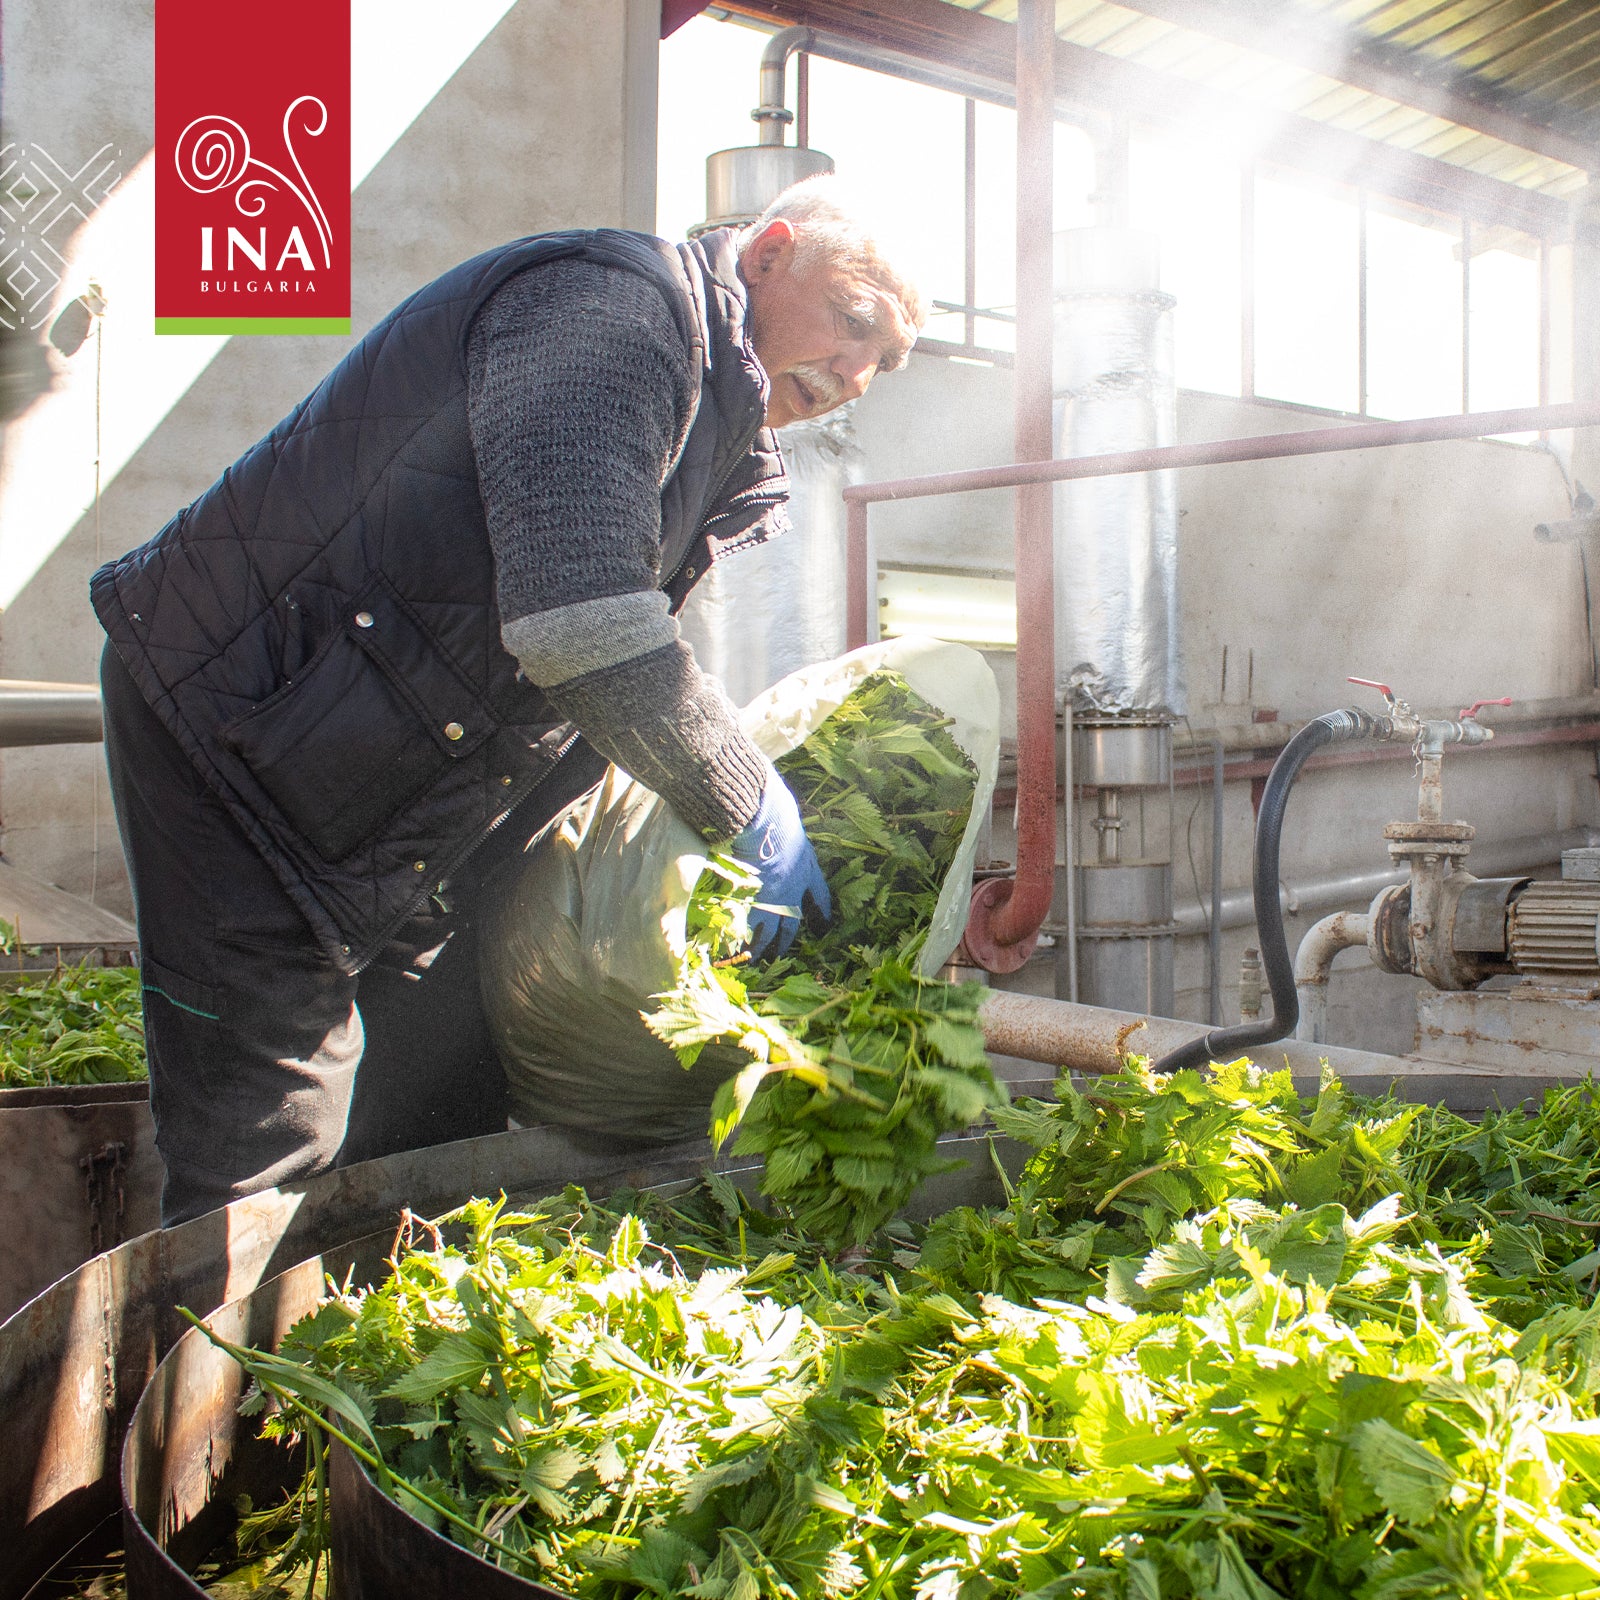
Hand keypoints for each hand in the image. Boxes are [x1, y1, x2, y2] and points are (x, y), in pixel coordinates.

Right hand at [727, 772, 831, 959]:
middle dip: (788, 939)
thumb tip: (774, 809)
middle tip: (782, 952)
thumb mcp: (788, 818)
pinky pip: (747, 928)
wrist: (760, 819)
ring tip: (757, 959)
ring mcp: (770, 897)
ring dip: (762, 948)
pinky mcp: (750, 901)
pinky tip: (735, 951)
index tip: (825, 923)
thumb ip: (784, 826)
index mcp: (806, 866)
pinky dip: (741, 940)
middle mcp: (792, 887)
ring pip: (768, 931)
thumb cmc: (774, 810)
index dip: (821, 909)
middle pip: (793, 921)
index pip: (819, 894)